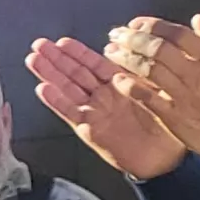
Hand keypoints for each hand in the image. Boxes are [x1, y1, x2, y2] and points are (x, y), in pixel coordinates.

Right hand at [26, 37, 193, 179]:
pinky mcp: (89, 129)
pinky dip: (56, 101)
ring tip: (33, 59)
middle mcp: (103, 97)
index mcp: (119, 85)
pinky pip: (70, 112)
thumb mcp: (157, 91)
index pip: (95, 64)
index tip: (61, 41)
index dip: (77, 52)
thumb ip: (139, 72)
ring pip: (67, 89)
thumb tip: (124, 50)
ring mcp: (94, 112)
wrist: (165, 158)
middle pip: (75, 74)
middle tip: (38, 45)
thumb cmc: (166, 126)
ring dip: (49, 74)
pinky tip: (43, 88)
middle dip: (56, 59)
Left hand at [105, 14, 199, 163]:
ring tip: (111, 51)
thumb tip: (197, 18)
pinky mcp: (172, 115)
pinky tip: (117, 79)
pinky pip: (145, 97)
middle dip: (132, 38)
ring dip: (125, 58)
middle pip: (158, 49)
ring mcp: (184, 95)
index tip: (135, 23)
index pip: (178, 34)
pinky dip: (129, 86)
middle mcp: (197, 74)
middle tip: (116, 34)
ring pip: (148, 70)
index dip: (153, 26)